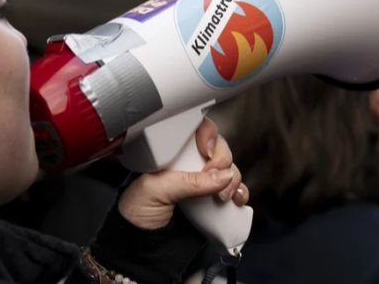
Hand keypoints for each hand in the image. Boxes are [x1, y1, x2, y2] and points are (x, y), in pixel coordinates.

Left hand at [118, 117, 248, 229]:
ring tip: (222, 197)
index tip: (207, 151)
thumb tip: (222, 175)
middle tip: (215, 179)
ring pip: (230, 170)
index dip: (208, 136)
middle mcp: (189, 164)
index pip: (196, 131)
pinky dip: (241, 193)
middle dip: (223, 162)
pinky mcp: (214, 200)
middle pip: (219, 149)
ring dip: (233, 180)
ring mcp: (203, 183)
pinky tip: (236, 199)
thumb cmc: (137, 214)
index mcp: (170, 154)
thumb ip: (187, 180)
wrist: (143, 248)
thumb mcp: (155, 191)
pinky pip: (236, 190)